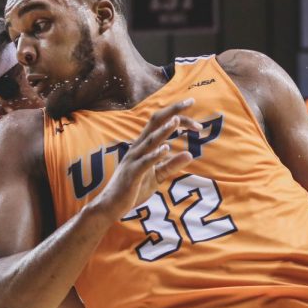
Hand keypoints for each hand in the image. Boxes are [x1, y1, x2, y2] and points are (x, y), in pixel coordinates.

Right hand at [91, 99, 200, 220]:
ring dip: (163, 130)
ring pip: (149, 140)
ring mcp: (133, 160)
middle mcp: (137, 148)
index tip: (196, 119)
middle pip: (155, 123)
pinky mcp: (132, 174)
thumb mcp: (157, 176)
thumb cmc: (133, 189)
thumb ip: (171, 165)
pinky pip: (144, 162)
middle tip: (191, 101)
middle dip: (173, 111)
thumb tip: (190, 154)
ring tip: (176, 121)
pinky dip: (155, 155)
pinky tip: (166, 149)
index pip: (162, 124)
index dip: (178, 117)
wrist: (110, 206)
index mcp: (143, 146)